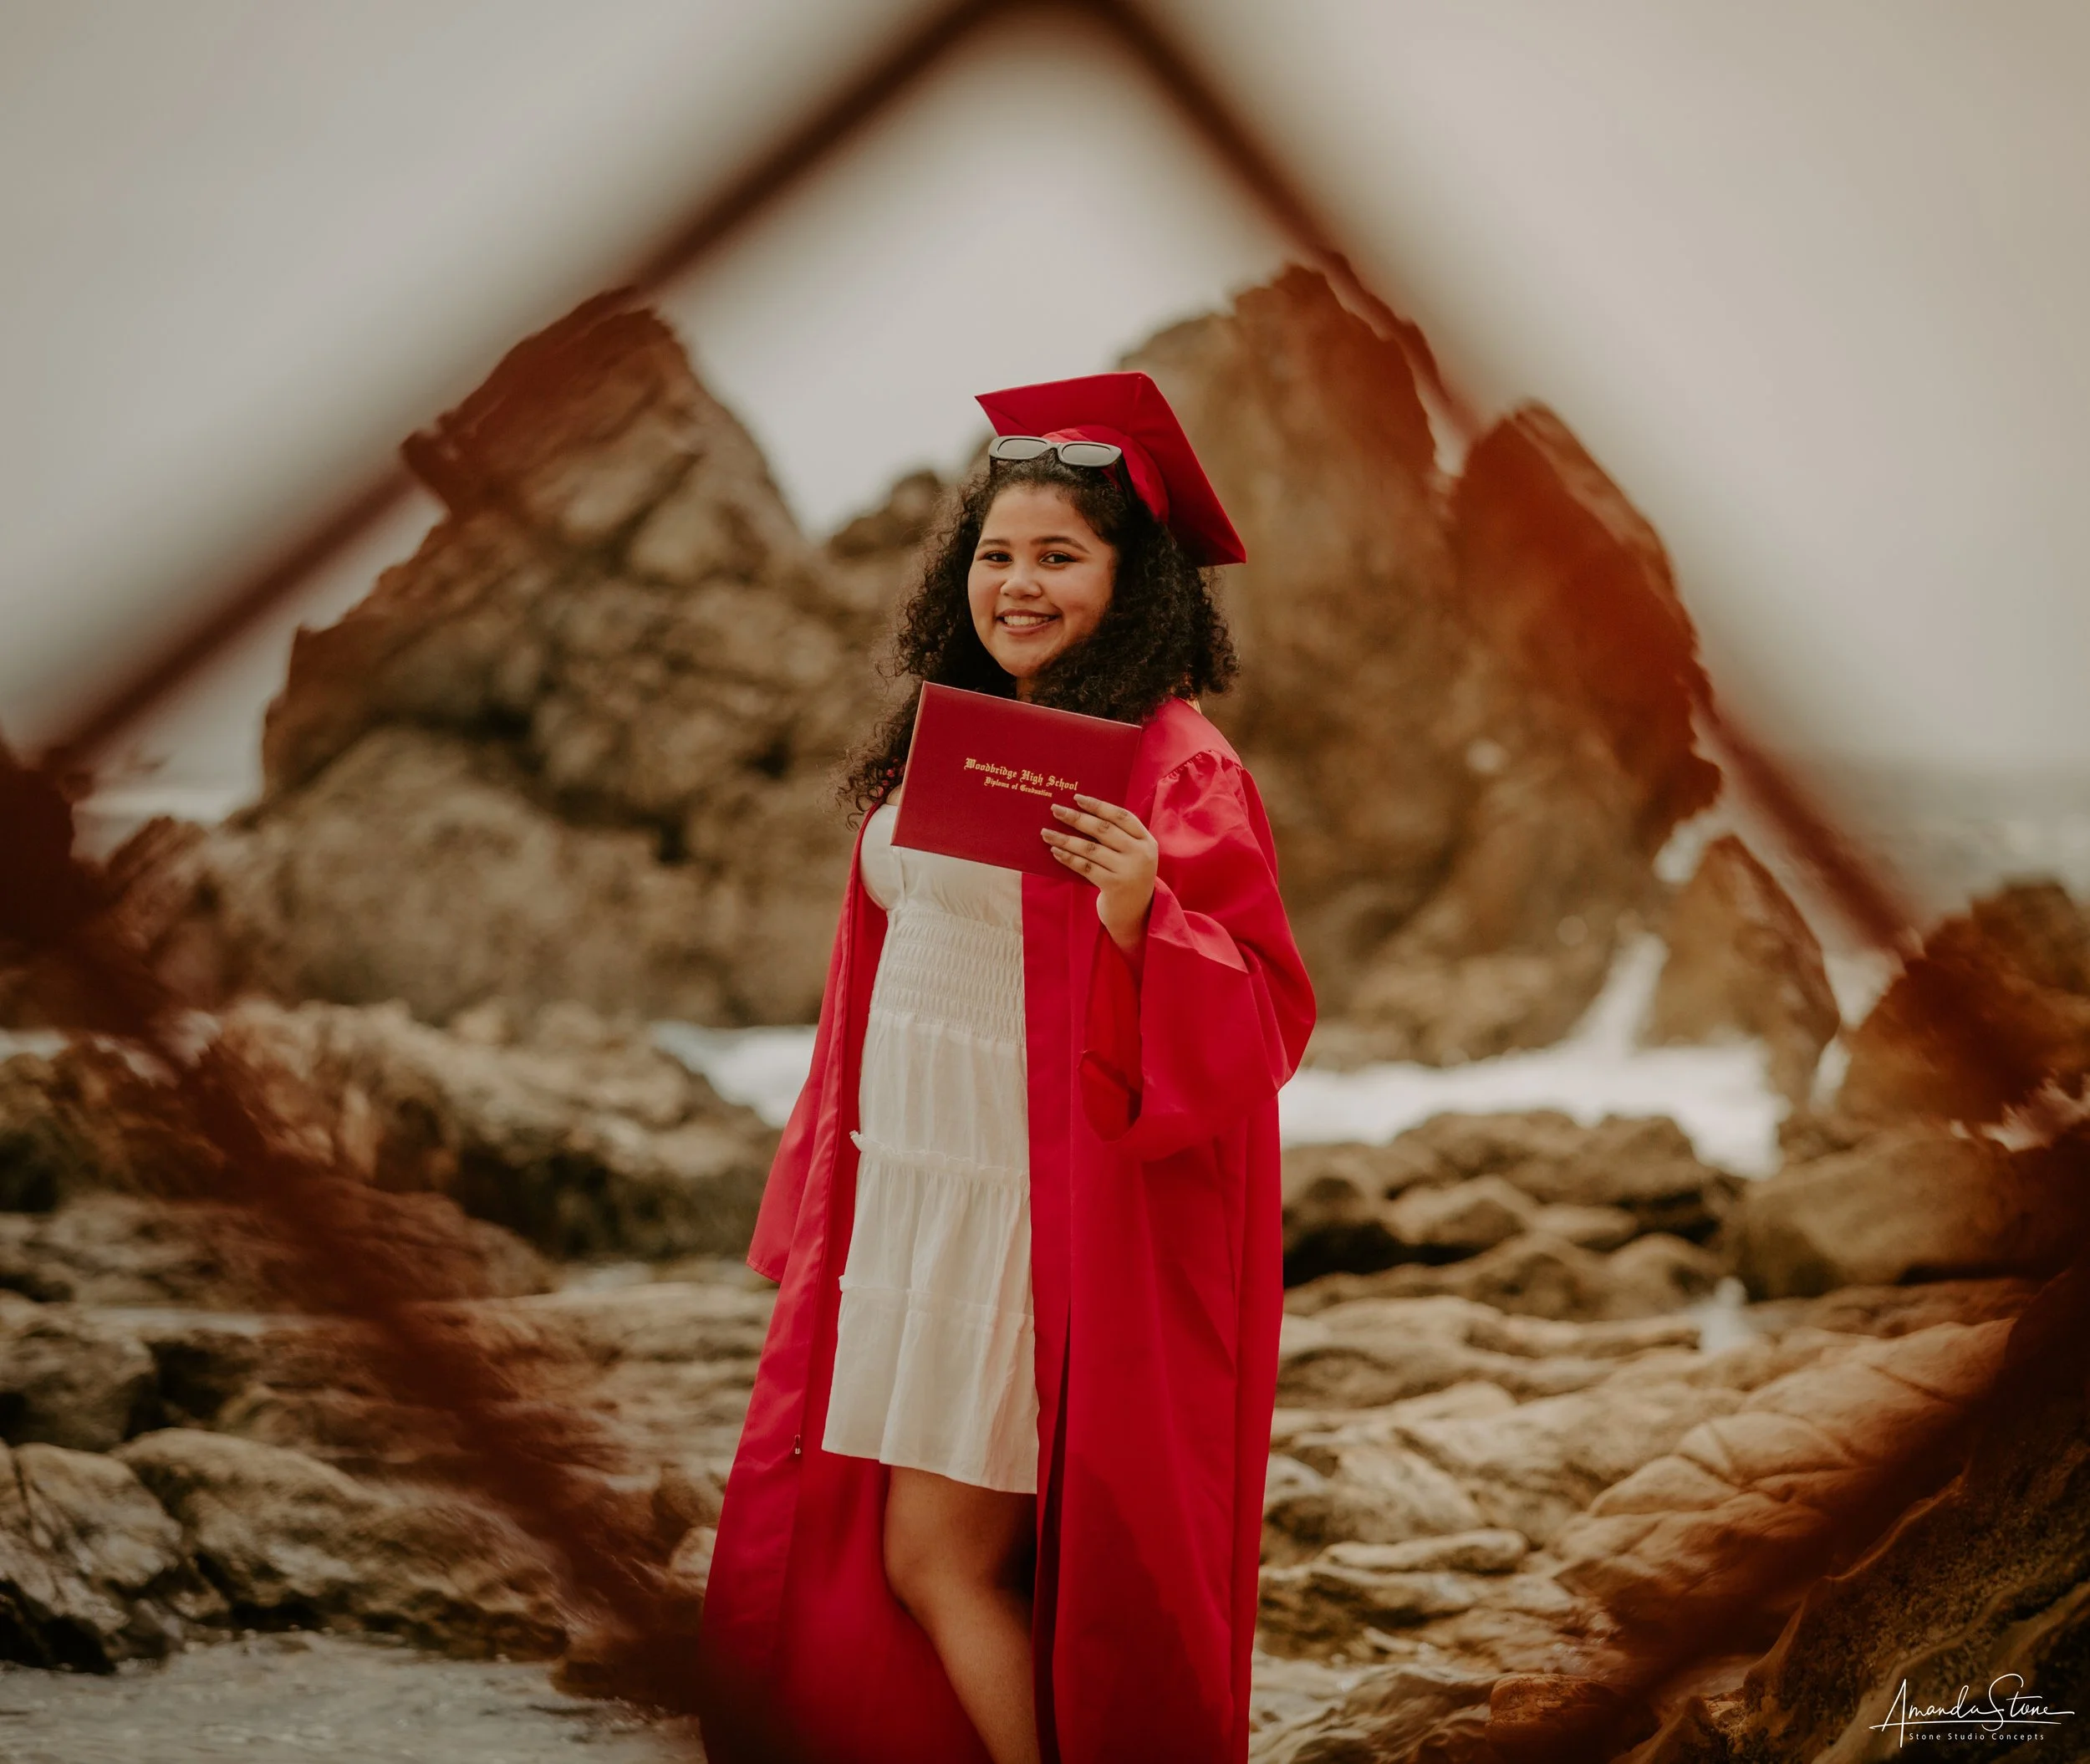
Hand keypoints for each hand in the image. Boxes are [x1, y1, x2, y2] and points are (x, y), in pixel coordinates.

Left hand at [1043, 794, 1157, 953]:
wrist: (1137, 914)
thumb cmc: (1127, 876)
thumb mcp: (1131, 854)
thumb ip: (1117, 837)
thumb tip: (1080, 814)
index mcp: (1146, 840)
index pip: (1121, 816)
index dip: (1098, 805)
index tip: (1076, 798)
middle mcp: (1140, 854)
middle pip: (1103, 829)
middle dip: (1076, 818)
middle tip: (1055, 810)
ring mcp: (1129, 871)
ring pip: (1090, 849)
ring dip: (1065, 839)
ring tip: (1046, 833)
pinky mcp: (1114, 886)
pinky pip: (1085, 867)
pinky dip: (1068, 858)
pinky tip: (1055, 851)